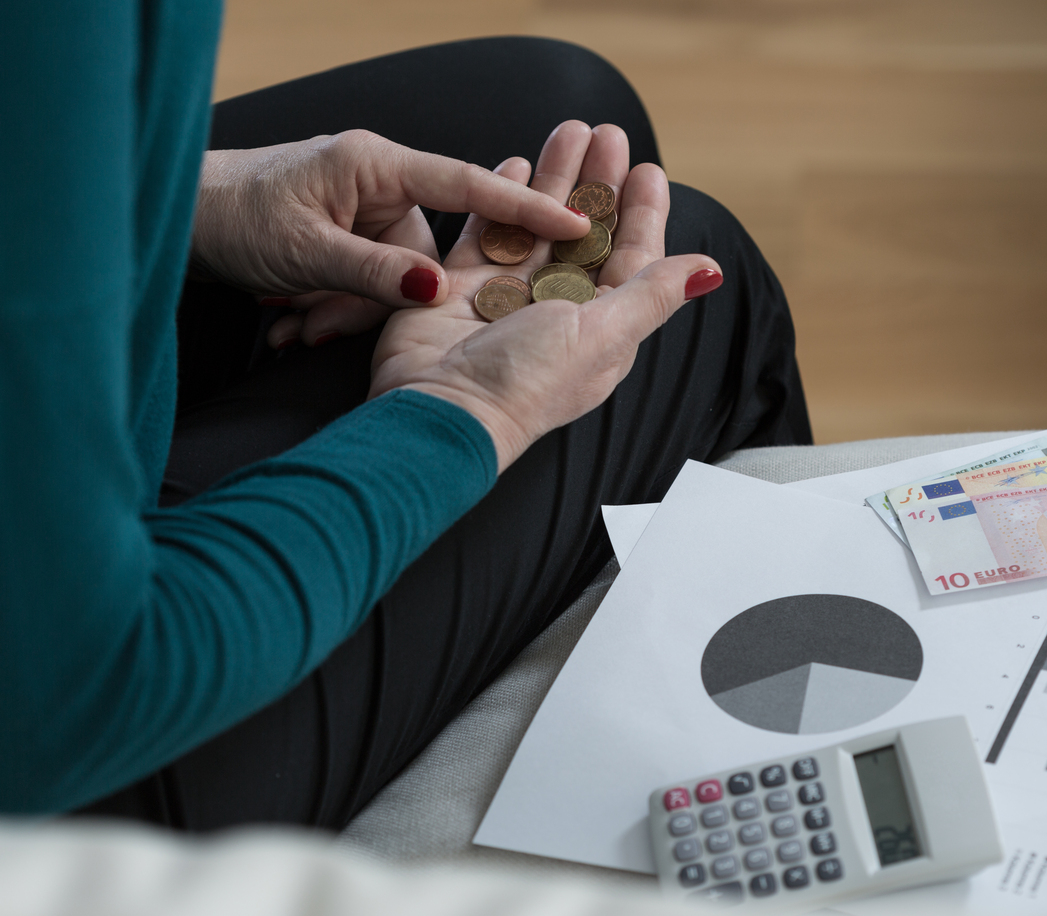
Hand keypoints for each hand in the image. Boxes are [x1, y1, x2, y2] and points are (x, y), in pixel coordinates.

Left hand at [189, 130, 592, 344]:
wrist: (178, 213)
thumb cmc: (231, 214)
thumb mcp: (304, 249)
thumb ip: (374, 272)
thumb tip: (436, 292)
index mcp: (379, 166)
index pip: (471, 186)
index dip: (528, 207)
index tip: (578, 224)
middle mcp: (382, 185)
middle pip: (424, 257)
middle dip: (375, 303)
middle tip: (315, 327)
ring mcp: (368, 212)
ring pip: (395, 280)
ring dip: (345, 312)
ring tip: (291, 325)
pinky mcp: (352, 236)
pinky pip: (368, 283)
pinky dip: (333, 307)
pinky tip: (290, 319)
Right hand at [369, 120, 723, 471]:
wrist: (444, 411)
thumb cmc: (528, 382)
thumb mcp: (605, 333)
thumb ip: (654, 293)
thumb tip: (711, 271)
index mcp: (602, 326)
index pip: (632, 259)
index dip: (641, 213)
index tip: (647, 169)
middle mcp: (559, 311)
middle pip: (585, 233)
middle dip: (597, 182)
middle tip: (605, 133)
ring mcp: (510, 297)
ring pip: (538, 224)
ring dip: (552, 179)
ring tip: (564, 132)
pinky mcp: (464, 288)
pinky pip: (487, 233)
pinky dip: (500, 199)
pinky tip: (512, 165)